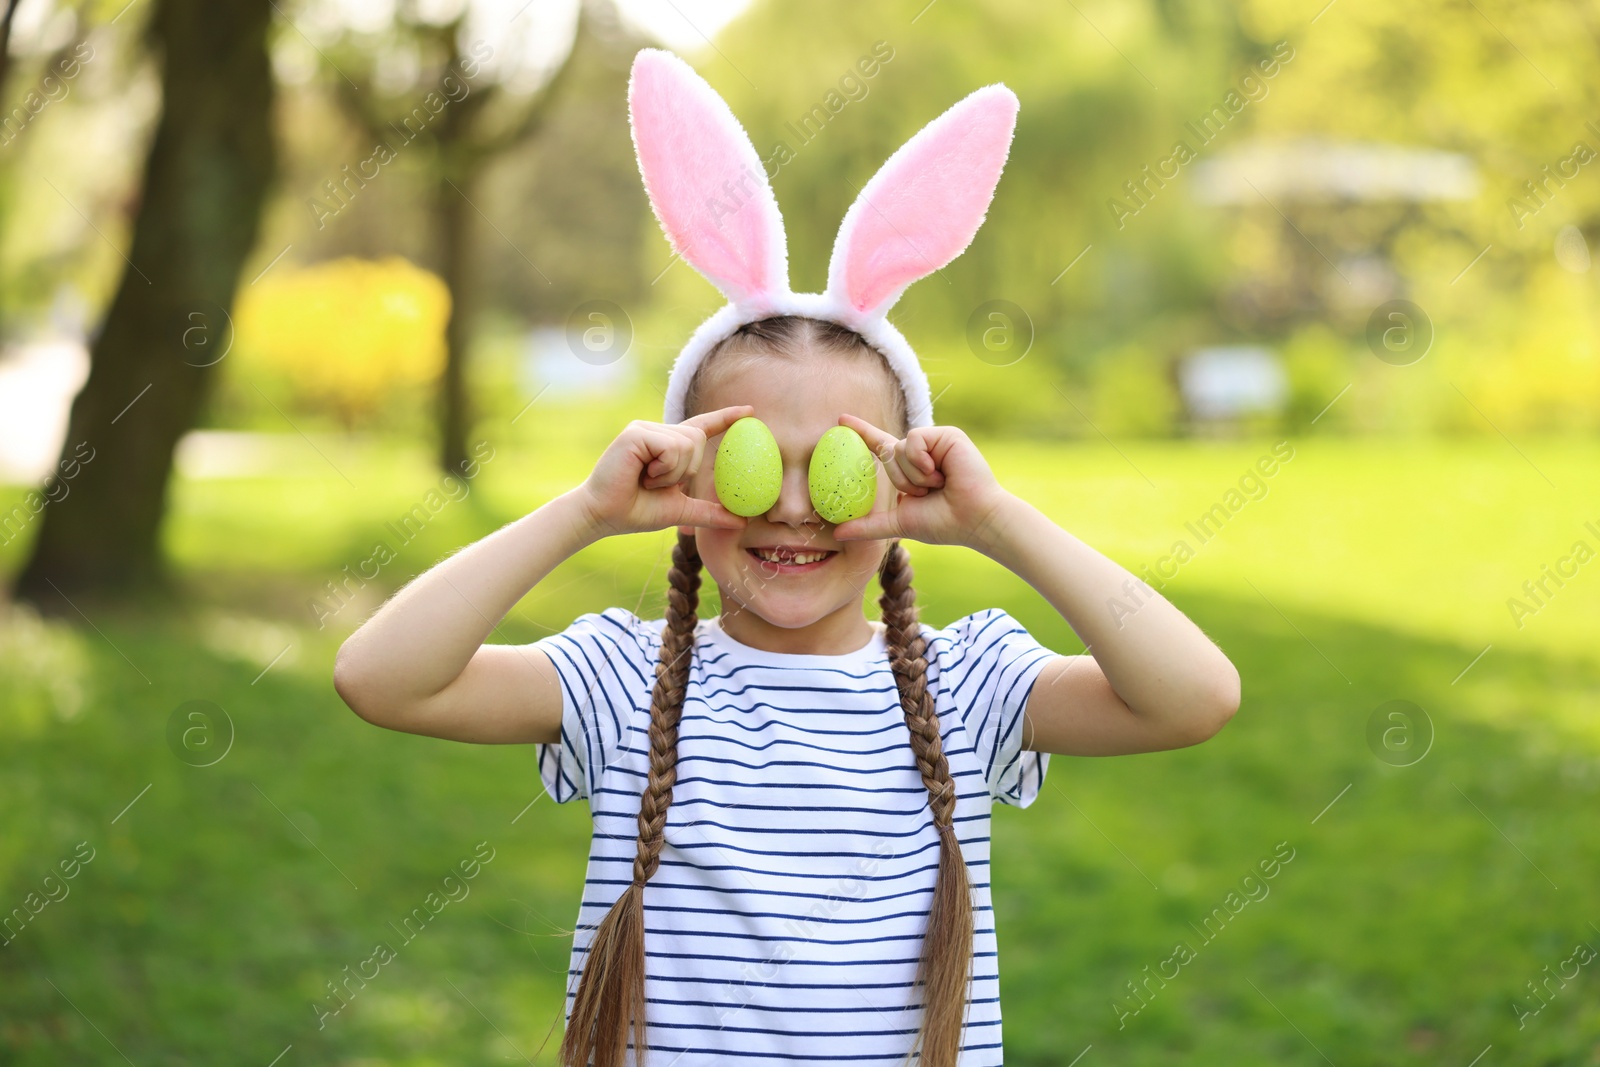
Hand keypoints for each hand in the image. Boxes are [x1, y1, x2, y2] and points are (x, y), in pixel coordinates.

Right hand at [574, 406, 753, 537]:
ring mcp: (645, 429)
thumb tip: (741, 521)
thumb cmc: (635, 511)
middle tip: (657, 483)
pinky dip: (663, 468)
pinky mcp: (636, 433)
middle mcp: (658, 432)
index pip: (703, 426)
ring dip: (673, 472)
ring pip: (686, 444)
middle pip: (698, 440)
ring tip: (647, 480)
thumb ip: (709, 512)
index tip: (750, 411)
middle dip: (686, 470)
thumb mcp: (680, 511)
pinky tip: (643, 475)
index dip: (726, 418)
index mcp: (669, 446)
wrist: (603, 516)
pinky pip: (670, 447)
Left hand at [831, 415, 1014, 550]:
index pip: (880, 446)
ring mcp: (934, 443)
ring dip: (914, 475)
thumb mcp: (899, 523)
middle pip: (887, 454)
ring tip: (938, 484)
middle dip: (902, 481)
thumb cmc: (943, 523)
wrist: (973, 520)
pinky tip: (941, 473)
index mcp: (910, 469)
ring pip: (899, 448)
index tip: (841, 419)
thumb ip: (868, 526)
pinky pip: (914, 439)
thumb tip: (837, 533)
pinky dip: (921, 461)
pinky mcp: (946, 435)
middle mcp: (921, 453)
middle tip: (927, 494)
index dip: (862, 432)